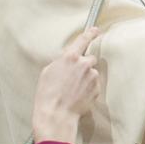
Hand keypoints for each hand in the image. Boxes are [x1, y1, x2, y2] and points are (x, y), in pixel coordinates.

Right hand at [32, 28, 100, 143]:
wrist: (56, 113)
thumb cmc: (48, 93)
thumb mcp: (48, 71)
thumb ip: (62, 61)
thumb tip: (68, 61)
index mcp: (70, 57)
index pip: (83, 40)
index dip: (90, 33)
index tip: (95, 30)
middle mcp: (84, 64)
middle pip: (90, 58)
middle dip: (84, 65)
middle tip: (73, 76)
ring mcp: (92, 76)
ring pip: (91, 73)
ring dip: (85, 78)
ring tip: (73, 89)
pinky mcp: (97, 88)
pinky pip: (94, 84)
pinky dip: (88, 88)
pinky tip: (78, 95)